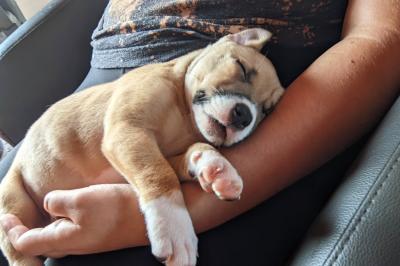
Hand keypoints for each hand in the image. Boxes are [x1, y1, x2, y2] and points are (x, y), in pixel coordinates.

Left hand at [0, 184, 147, 257]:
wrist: (148, 218)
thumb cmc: (117, 210)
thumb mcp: (81, 200)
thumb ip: (57, 202)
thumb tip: (49, 203)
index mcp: (64, 240)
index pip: (25, 243)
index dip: (12, 230)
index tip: (6, 216)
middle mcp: (73, 244)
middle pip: (40, 241)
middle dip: (26, 228)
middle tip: (18, 213)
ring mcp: (86, 240)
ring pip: (57, 233)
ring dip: (47, 221)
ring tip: (47, 204)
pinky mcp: (97, 232)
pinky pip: (72, 227)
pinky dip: (64, 217)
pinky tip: (70, 204)